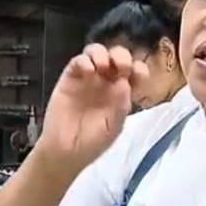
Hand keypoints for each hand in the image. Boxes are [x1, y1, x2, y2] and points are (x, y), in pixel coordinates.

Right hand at [36, 45, 148, 173]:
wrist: (66, 152)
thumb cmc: (92, 143)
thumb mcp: (114, 126)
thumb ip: (121, 104)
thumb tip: (125, 82)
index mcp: (121, 93)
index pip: (135, 72)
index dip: (139, 69)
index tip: (137, 75)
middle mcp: (105, 82)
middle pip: (116, 57)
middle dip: (121, 56)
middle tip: (121, 67)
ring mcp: (86, 79)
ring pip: (96, 53)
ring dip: (102, 53)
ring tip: (103, 66)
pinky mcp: (68, 79)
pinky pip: (77, 62)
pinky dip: (84, 61)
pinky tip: (88, 72)